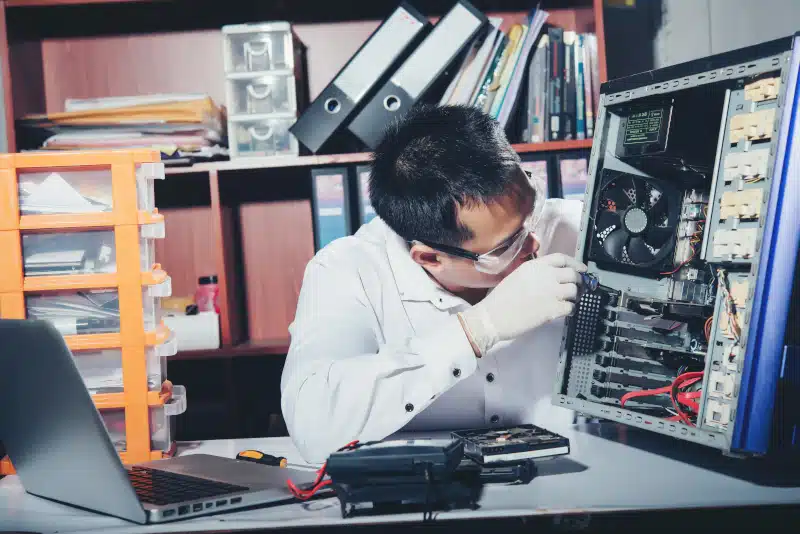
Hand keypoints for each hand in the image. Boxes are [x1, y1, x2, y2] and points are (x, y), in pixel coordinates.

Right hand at [459, 253, 587, 355]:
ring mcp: (551, 292)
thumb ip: (535, 273)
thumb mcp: (517, 276)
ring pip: (574, 291)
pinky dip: (571, 309)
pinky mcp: (553, 309)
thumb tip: (551, 277)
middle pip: (573, 274)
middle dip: (578, 281)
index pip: (562, 258)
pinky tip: (565, 311)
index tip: (581, 269)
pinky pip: (571, 307)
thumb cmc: (500, 299)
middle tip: (578, 287)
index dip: (575, 263)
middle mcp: (545, 276)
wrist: (493, 317)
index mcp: (535, 266)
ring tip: (569, 300)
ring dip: (575, 296)